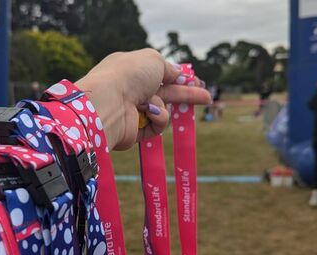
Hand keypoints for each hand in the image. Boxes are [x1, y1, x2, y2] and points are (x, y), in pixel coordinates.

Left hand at [76, 48, 211, 149]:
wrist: (108, 103)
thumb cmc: (129, 76)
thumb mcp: (153, 60)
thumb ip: (169, 68)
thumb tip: (177, 74)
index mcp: (132, 70)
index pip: (160, 75)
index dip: (179, 79)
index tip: (196, 82)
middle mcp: (131, 91)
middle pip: (166, 94)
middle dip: (187, 95)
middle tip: (207, 98)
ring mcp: (133, 112)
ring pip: (163, 111)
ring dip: (163, 108)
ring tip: (152, 106)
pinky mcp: (135, 131)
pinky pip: (157, 126)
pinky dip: (157, 119)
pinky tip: (149, 115)